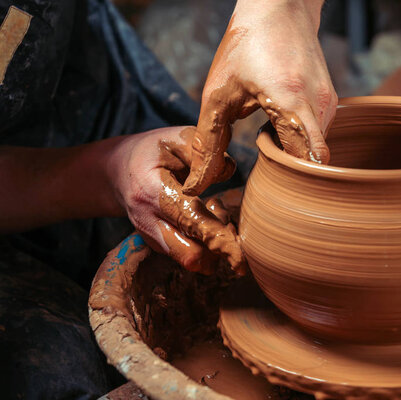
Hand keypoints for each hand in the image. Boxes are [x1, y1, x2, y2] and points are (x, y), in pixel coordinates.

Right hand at [108, 126, 245, 274]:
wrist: (119, 170)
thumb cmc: (153, 152)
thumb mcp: (176, 138)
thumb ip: (205, 155)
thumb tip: (228, 172)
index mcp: (153, 191)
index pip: (190, 222)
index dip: (219, 239)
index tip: (240, 254)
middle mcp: (149, 222)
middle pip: (191, 256)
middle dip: (220, 246)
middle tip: (226, 217)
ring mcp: (152, 238)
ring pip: (192, 261)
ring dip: (213, 246)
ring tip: (212, 213)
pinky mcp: (159, 246)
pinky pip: (188, 257)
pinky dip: (205, 245)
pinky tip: (204, 219)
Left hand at [182, 0, 337, 195]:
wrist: (279, 7)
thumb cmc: (246, 45)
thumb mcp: (218, 94)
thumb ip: (209, 143)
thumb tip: (198, 184)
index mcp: (292, 103)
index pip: (306, 163)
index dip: (289, 183)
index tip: (267, 186)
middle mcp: (319, 105)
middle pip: (313, 163)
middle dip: (291, 175)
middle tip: (264, 171)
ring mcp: (331, 103)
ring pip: (317, 150)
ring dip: (295, 155)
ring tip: (268, 140)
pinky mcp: (332, 100)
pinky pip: (320, 135)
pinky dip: (301, 140)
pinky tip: (280, 124)